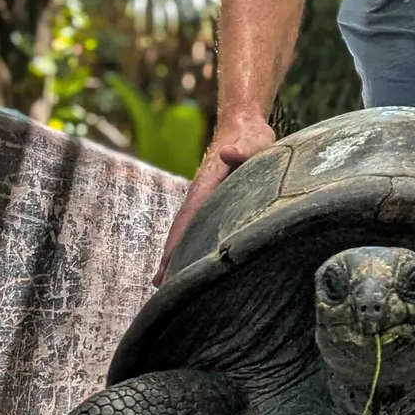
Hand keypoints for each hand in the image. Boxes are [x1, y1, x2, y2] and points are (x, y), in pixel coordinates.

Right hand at [151, 116, 275, 286]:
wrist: (244, 126)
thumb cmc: (251, 136)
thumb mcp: (254, 140)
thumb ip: (244, 148)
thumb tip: (229, 153)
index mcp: (207, 183)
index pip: (188, 216)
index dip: (176, 241)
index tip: (166, 265)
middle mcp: (201, 194)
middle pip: (182, 228)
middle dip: (170, 256)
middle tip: (160, 287)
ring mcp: (205, 199)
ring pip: (188, 230)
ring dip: (177, 254)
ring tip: (168, 284)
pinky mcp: (213, 202)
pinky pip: (198, 227)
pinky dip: (190, 245)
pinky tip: (190, 262)